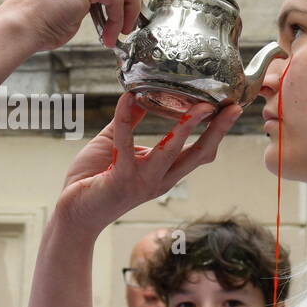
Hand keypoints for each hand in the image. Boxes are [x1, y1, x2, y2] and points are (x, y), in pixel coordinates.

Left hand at [56, 94, 241, 233]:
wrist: (73, 213)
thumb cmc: (94, 181)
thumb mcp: (117, 145)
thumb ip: (130, 122)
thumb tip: (138, 93)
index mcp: (164, 173)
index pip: (200, 152)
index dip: (217, 132)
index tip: (232, 109)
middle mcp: (160, 180)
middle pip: (199, 154)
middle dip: (218, 130)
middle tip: (233, 107)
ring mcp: (142, 181)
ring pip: (173, 151)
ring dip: (187, 128)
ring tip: (200, 106)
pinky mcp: (120, 179)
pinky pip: (126, 143)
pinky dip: (125, 118)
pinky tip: (127, 98)